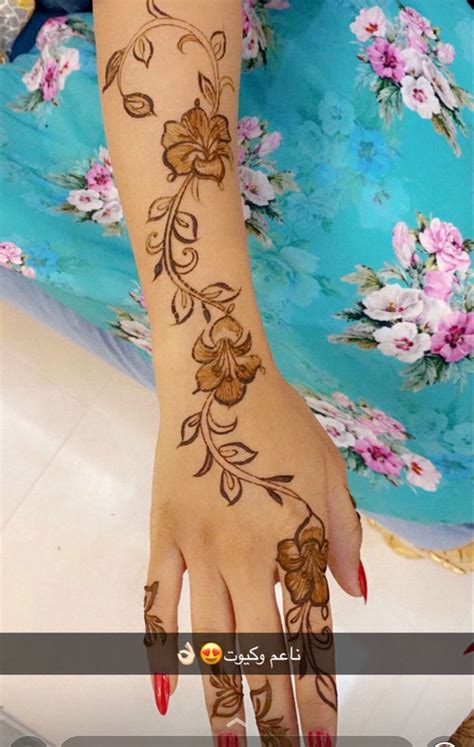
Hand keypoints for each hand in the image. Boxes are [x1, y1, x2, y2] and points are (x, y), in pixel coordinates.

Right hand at [145, 366, 363, 743]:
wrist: (218, 379)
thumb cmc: (281, 422)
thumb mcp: (329, 471)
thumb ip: (344, 535)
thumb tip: (358, 595)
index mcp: (295, 539)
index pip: (310, 632)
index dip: (316, 691)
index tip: (319, 738)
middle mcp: (247, 555)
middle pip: (262, 649)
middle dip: (272, 711)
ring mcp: (199, 549)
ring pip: (211, 638)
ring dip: (223, 696)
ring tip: (231, 744)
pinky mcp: (163, 536)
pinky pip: (158, 601)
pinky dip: (161, 648)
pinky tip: (166, 691)